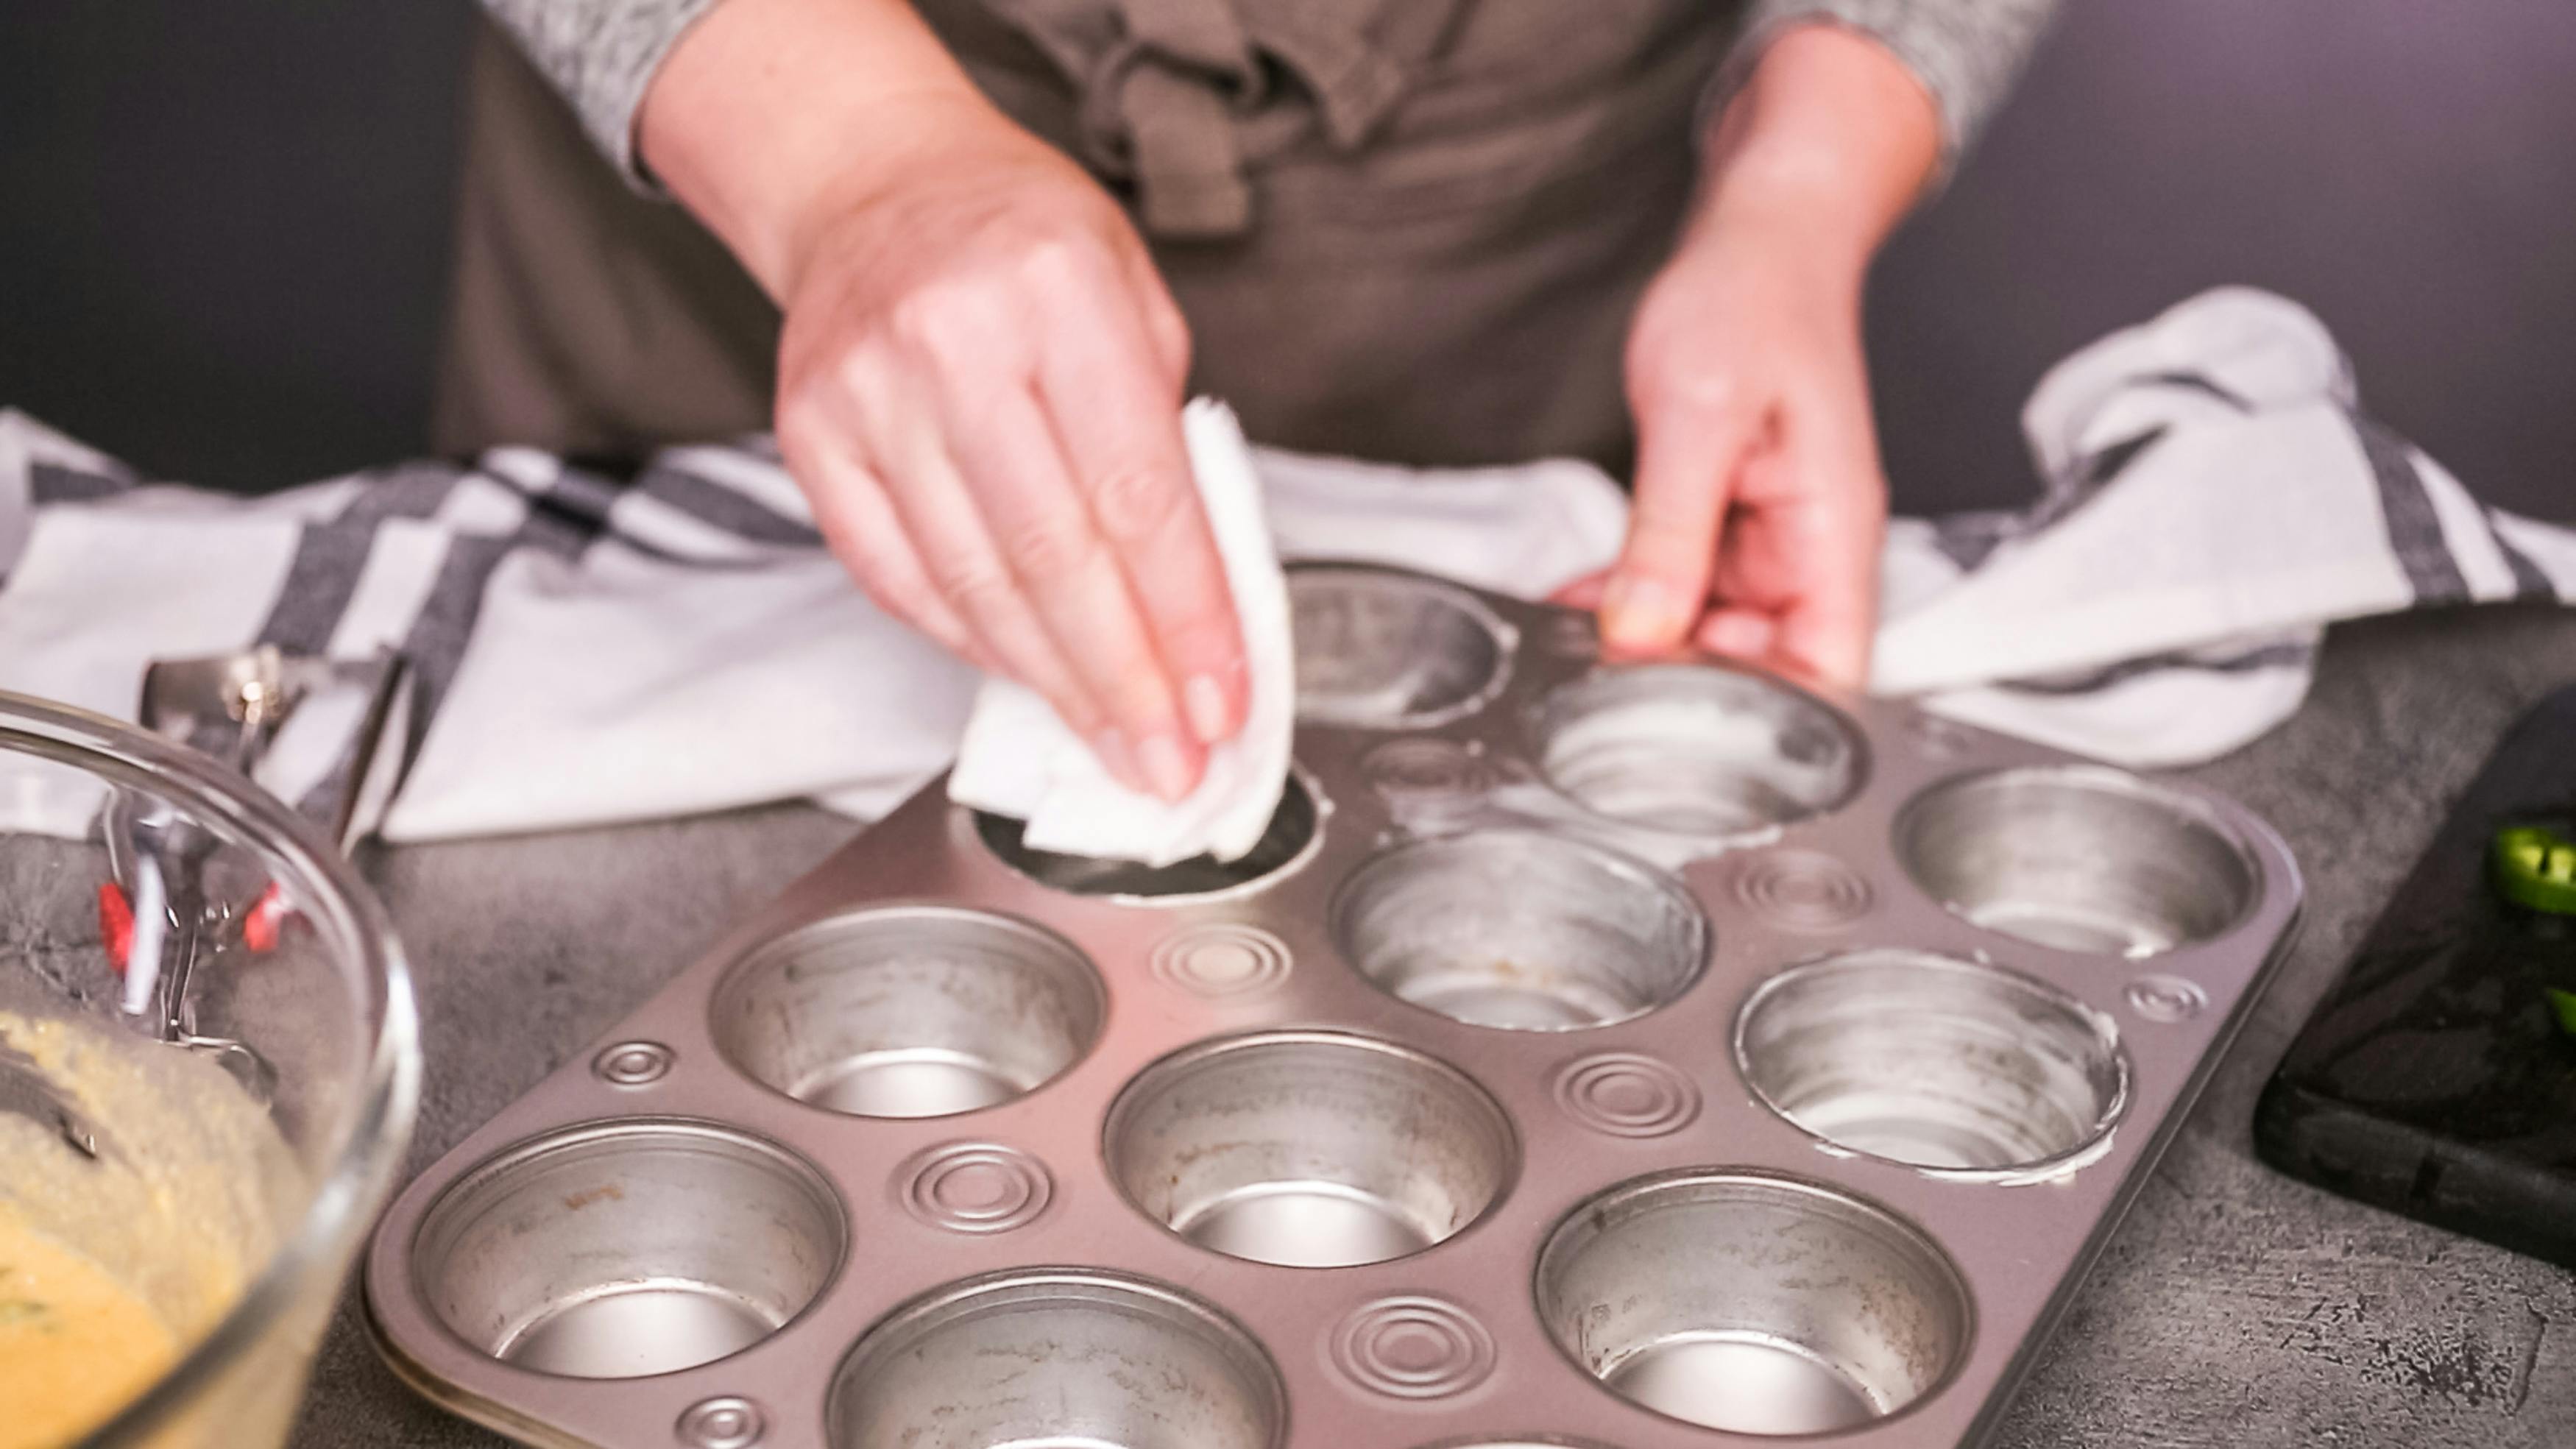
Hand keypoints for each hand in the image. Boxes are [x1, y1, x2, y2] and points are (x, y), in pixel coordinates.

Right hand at [771, 110, 1243, 800]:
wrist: (873, 181)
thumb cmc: (1024, 241)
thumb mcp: (1136, 299)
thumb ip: (1170, 439)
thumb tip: (1203, 604)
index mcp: (1062, 294)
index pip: (1140, 497)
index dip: (1187, 621)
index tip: (1223, 704)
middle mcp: (955, 342)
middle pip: (1055, 560)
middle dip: (1125, 684)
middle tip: (1171, 764)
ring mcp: (869, 393)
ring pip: (974, 586)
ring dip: (1055, 687)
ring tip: (1114, 744)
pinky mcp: (812, 437)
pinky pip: (899, 579)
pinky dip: (971, 645)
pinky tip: (1029, 679)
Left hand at [1588, 23, 1939, 688]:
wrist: (1761, 229)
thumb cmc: (1754, 297)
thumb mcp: (1698, 416)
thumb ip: (1670, 533)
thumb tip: (1642, 631)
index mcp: (1832, 533)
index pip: (1828, 672)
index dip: (1765, 720)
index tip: (1678, 726)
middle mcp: (1809, 549)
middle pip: (1764, 669)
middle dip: (1683, 686)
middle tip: (1596, 688)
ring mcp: (1767, 539)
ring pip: (1711, 632)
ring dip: (1646, 643)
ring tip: (1573, 646)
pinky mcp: (1725, 521)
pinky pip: (1681, 585)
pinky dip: (1631, 598)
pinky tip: (1578, 598)